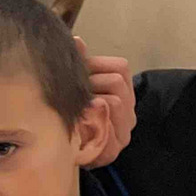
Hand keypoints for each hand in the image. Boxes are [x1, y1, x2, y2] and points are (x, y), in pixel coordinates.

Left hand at [78, 37, 135, 165]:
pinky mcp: (113, 150)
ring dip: (90, 103)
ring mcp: (124, 132)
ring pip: (113, 101)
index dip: (95, 65)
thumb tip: (76, 40)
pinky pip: (106, 128)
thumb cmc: (72, 118)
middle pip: (116, 82)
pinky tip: (77, 125)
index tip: (78, 75)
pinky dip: (90, 123)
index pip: (120, 67)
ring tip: (74, 109)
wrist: (65, 155)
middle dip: (90, 84)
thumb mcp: (78, 89)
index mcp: (123, 94)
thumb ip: (81, 65)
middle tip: (73, 95)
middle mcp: (129, 111)